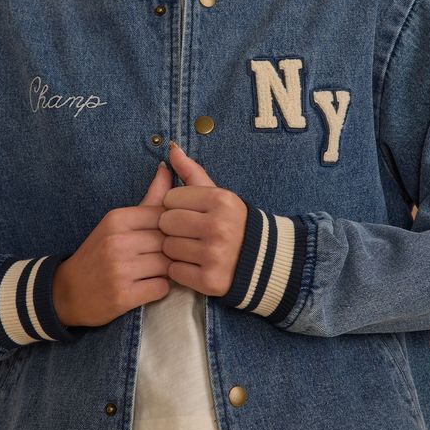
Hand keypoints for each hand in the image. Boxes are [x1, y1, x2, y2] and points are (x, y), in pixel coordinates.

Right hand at [52, 162, 173, 326]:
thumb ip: (149, 198)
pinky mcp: (123, 296)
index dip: (173, 228)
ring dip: (168, 271)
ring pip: (168, 265)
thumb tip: (168, 168)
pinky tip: (149, 287)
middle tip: (165, 258)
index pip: (164, 216)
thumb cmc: (99, 253)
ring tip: (157, 272)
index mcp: (117, 219)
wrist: (67, 293)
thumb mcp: (118, 222)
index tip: (167, 238)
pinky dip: (159, 289)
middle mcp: (117, 242)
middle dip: (172, 251)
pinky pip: (161, 288)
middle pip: (168, 241)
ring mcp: (119, 270)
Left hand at [160, 141, 247, 296]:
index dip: (176, 207)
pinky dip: (181, 270)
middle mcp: (219, 226)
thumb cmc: (233, 223)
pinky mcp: (210, 280)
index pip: (171, 198)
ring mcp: (215, 255)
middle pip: (166, 223)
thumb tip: (171, 148)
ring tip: (193, 250)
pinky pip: (175, 272)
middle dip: (172, 228)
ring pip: (168, 248)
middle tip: (188, 233)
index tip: (190, 213)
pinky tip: (195, 266)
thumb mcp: (218, 194)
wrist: (263, 262)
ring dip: (175, 251)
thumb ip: (191, 172)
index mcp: (221, 200)